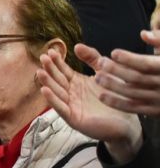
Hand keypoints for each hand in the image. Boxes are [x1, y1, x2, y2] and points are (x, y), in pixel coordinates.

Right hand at [37, 47, 141, 163]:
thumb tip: (77, 46)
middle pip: (57, 79)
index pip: (63, 70)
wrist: (126, 122)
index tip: (50, 51)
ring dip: (47, 82)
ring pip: (56, 92)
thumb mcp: (103, 72)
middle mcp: (71, 93)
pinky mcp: (73, 118)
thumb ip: (92, 59)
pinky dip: (52, 99)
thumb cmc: (114, 98)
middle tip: (43, 58)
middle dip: (50, 69)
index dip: (56, 61)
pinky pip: (61, 108)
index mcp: (76, 83)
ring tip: (40, 72)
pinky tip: (45, 90)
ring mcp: (70, 106)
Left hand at [92, 30, 159, 115]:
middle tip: (100, 63)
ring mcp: (159, 99)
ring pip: (133, 93)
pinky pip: (134, 108)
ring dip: (113, 86)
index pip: (146, 64)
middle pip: (137, 78)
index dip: (129, 59)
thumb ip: (159, 41)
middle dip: (117, 70)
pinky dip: (117, 103)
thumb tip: (144, 34)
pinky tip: (102, 96)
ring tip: (97, 78)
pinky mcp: (154, 111)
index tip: (113, 53)